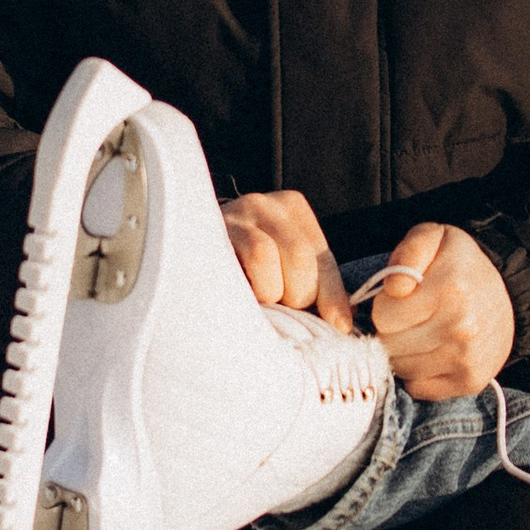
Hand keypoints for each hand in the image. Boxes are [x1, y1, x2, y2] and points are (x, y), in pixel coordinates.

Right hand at [219, 189, 355, 328]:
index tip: (340, 326)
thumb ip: (313, 286)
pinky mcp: (211, 228)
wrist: (186, 254)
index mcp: (292, 208)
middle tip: (280, 306)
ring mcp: (235, 213)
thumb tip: (343, 323)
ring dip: (269, 290)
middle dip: (297, 294)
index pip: (323, 257)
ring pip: (266, 254)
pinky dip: (248, 285)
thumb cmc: (242, 270)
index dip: (333, 296)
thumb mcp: (282, 269)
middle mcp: (265, 203)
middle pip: (301, 256)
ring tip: (259, 299)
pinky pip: (241, 257)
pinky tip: (240, 293)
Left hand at [356, 219, 516, 402]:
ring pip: (402, 369)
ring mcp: (467, 359)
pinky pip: (419, 387)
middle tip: (413, 317)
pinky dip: (419, 373)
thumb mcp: (435, 238)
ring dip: (405, 353)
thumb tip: (395, 287)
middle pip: (390, 346)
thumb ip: (409, 250)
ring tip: (423, 333)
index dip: (387, 306)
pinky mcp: (470, 381)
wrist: (507, 295)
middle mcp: (462, 328)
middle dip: (393, 331)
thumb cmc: (460, 266)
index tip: (403, 298)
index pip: (383, 316)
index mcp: (451, 289)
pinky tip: (434, 353)